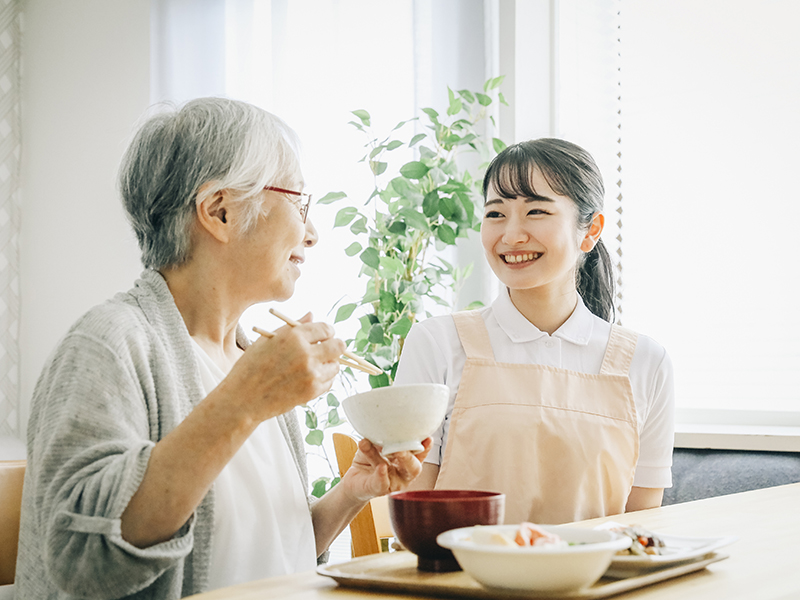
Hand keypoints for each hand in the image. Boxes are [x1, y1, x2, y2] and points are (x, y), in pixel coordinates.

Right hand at [221, 313, 344, 421]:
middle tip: (326, 350)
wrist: (243, 399)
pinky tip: (308, 379)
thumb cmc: (251, 367)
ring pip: (335, 366)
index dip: (327, 332)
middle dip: (335, 346)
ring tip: (312, 367)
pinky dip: (322, 380)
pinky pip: (329, 383)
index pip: (326, 329)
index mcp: (294, 336)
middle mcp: (305, 353)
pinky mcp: (312, 391)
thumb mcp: (268, 340)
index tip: (324, 336)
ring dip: (328, 365)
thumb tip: (311, 315)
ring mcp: (310, 373)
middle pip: (338, 346)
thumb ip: (293, 327)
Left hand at [341, 437, 432, 502]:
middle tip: (403, 447)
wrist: (351, 479)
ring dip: (387, 458)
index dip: (425, 447)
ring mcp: (392, 483)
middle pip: (414, 467)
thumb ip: (382, 438)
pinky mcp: (378, 489)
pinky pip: (382, 483)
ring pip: (394, 471)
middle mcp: (403, 473)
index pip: (419, 454)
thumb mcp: (376, 445)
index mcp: (406, 460)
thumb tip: (384, 427)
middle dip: (410, 456)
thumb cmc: (368, 460)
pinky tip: (381, 467)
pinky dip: (381, 475)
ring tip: (384, 449)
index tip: (428, 438)